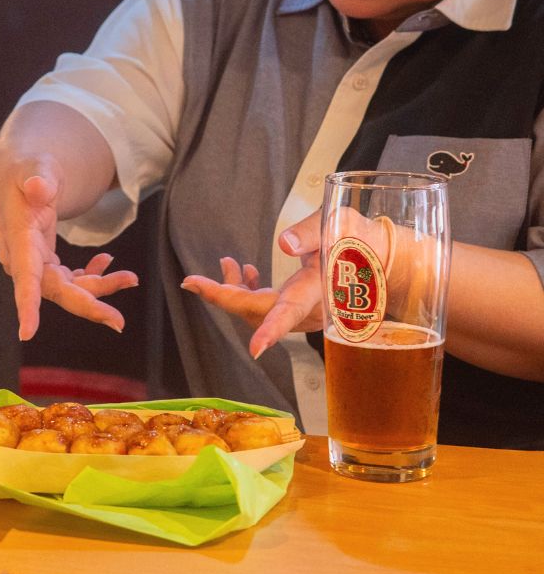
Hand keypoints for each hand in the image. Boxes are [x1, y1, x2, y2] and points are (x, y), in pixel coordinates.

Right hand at [0, 159, 136, 339]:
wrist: (24, 175)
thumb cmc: (28, 169)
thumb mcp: (34, 167)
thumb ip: (37, 177)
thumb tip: (38, 188)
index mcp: (17, 237)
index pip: (23, 274)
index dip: (26, 303)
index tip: (27, 333)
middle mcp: (22, 258)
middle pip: (53, 291)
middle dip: (87, 304)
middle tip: (119, 321)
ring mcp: (34, 265)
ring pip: (67, 288)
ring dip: (99, 287)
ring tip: (130, 277)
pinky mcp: (46, 265)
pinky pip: (71, 281)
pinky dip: (92, 275)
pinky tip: (107, 262)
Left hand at [181, 207, 397, 357]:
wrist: (380, 256)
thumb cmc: (360, 238)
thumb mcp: (340, 223)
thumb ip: (311, 232)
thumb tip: (283, 245)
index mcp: (318, 290)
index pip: (290, 312)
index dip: (271, 331)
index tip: (254, 349)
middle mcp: (308, 308)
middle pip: (257, 312)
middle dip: (222, 296)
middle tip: (193, 281)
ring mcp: (301, 311)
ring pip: (258, 310)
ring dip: (234, 290)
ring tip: (229, 262)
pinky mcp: (296, 307)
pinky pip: (265, 307)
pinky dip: (248, 290)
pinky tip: (246, 270)